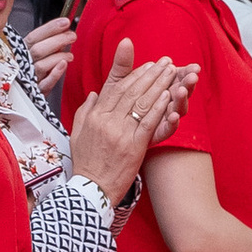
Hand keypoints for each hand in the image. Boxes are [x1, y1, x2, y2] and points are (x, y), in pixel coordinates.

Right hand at [23, 15, 77, 89]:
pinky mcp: (36, 92)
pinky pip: (45, 83)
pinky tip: (64, 65)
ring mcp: (28, 78)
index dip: (50, 28)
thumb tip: (65, 31)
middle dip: (57, 40)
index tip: (65, 22)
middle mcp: (22, 64)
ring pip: (41, 65)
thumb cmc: (29, 71)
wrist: (19, 97)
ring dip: (58, 56)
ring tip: (70, 54)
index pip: (34, 37)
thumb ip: (47, 44)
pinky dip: (55, 73)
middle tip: (72, 35)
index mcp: (20, 52)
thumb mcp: (34, 55)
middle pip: (38, 49)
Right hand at [68, 38, 193, 203]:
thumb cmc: (86, 162)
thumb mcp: (78, 133)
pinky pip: (148, 122)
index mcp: (95, 115)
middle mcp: (107, 121)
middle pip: (133, 92)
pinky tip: (169, 95)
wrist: (91, 189)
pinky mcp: (133, 146)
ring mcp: (120, 133)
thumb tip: (95, 94)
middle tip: (166, 62)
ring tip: (172, 72)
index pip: (118, 89)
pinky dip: (159, 107)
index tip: (149, 65)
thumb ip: (86, 110)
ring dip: (159, 85)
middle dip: (151, 74)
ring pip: (143, 103)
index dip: (135, 75)